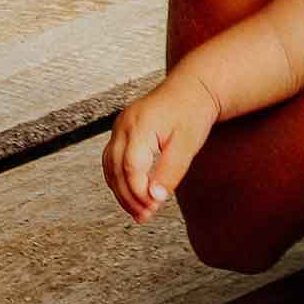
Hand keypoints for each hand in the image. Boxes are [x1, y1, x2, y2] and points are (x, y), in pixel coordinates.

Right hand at [102, 74, 220, 222]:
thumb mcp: (187, 145)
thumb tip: (155, 198)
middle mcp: (124, 125)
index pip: (131, 167)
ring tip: (140, 211)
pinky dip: (120, 179)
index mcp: (140, 125)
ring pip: (110, 167)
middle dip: (129, 197)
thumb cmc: (192, 112)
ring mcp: (120, 127)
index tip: (154, 207)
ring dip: (122, 192)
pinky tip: (133, 194)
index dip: (139, 191)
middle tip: (146, 215)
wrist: (192, 89)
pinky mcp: (122, 131)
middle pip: (116, 169)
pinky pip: (112, 160)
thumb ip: (170, 172)